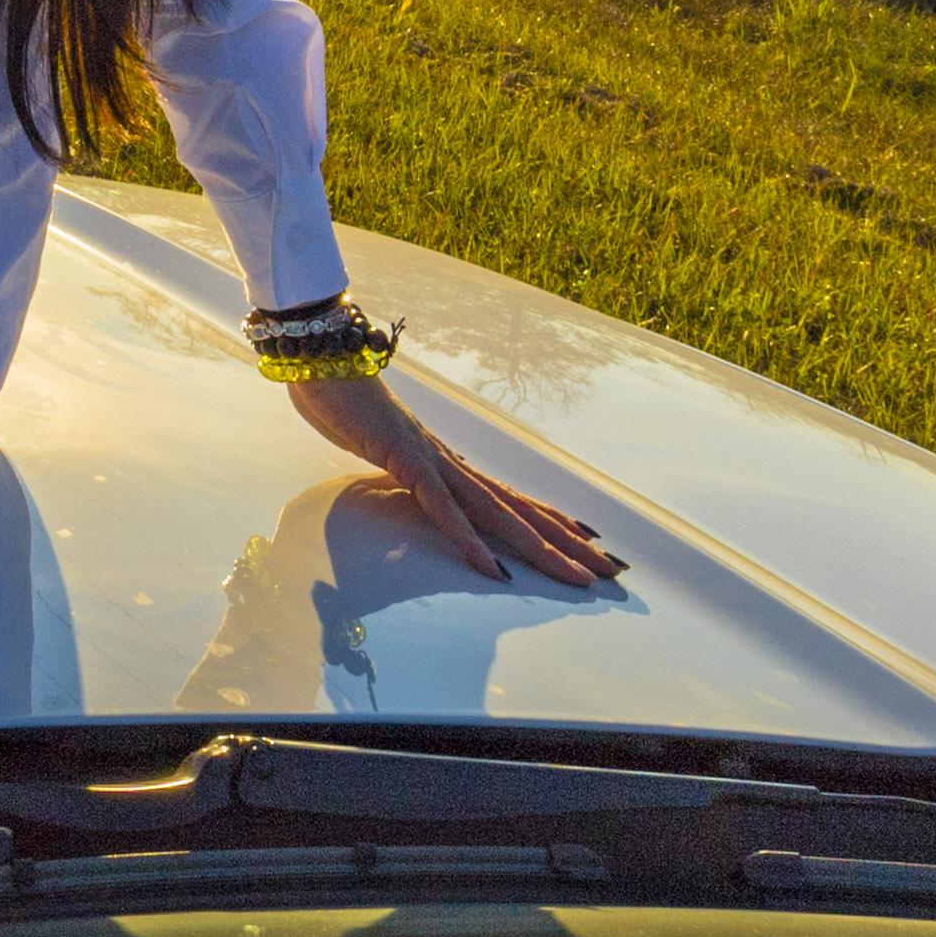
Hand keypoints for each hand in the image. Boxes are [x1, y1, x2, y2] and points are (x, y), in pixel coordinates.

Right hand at [289, 365, 623, 587]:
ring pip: (498, 514)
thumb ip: (399, 475)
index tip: (587, 544)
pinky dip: (469, 541)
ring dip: (540, 547)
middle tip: (611, 571)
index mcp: (450, 465)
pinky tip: (494, 569)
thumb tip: (418, 495)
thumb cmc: (349, 405)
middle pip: (521, 511)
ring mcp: (434, 461)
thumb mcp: (379, 455)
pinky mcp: (406, 461)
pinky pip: (443, 509)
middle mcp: (454, 464)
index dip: (551, 522)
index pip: (512, 500)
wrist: (324, 360)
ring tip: (577, 576)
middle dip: (567, 544)